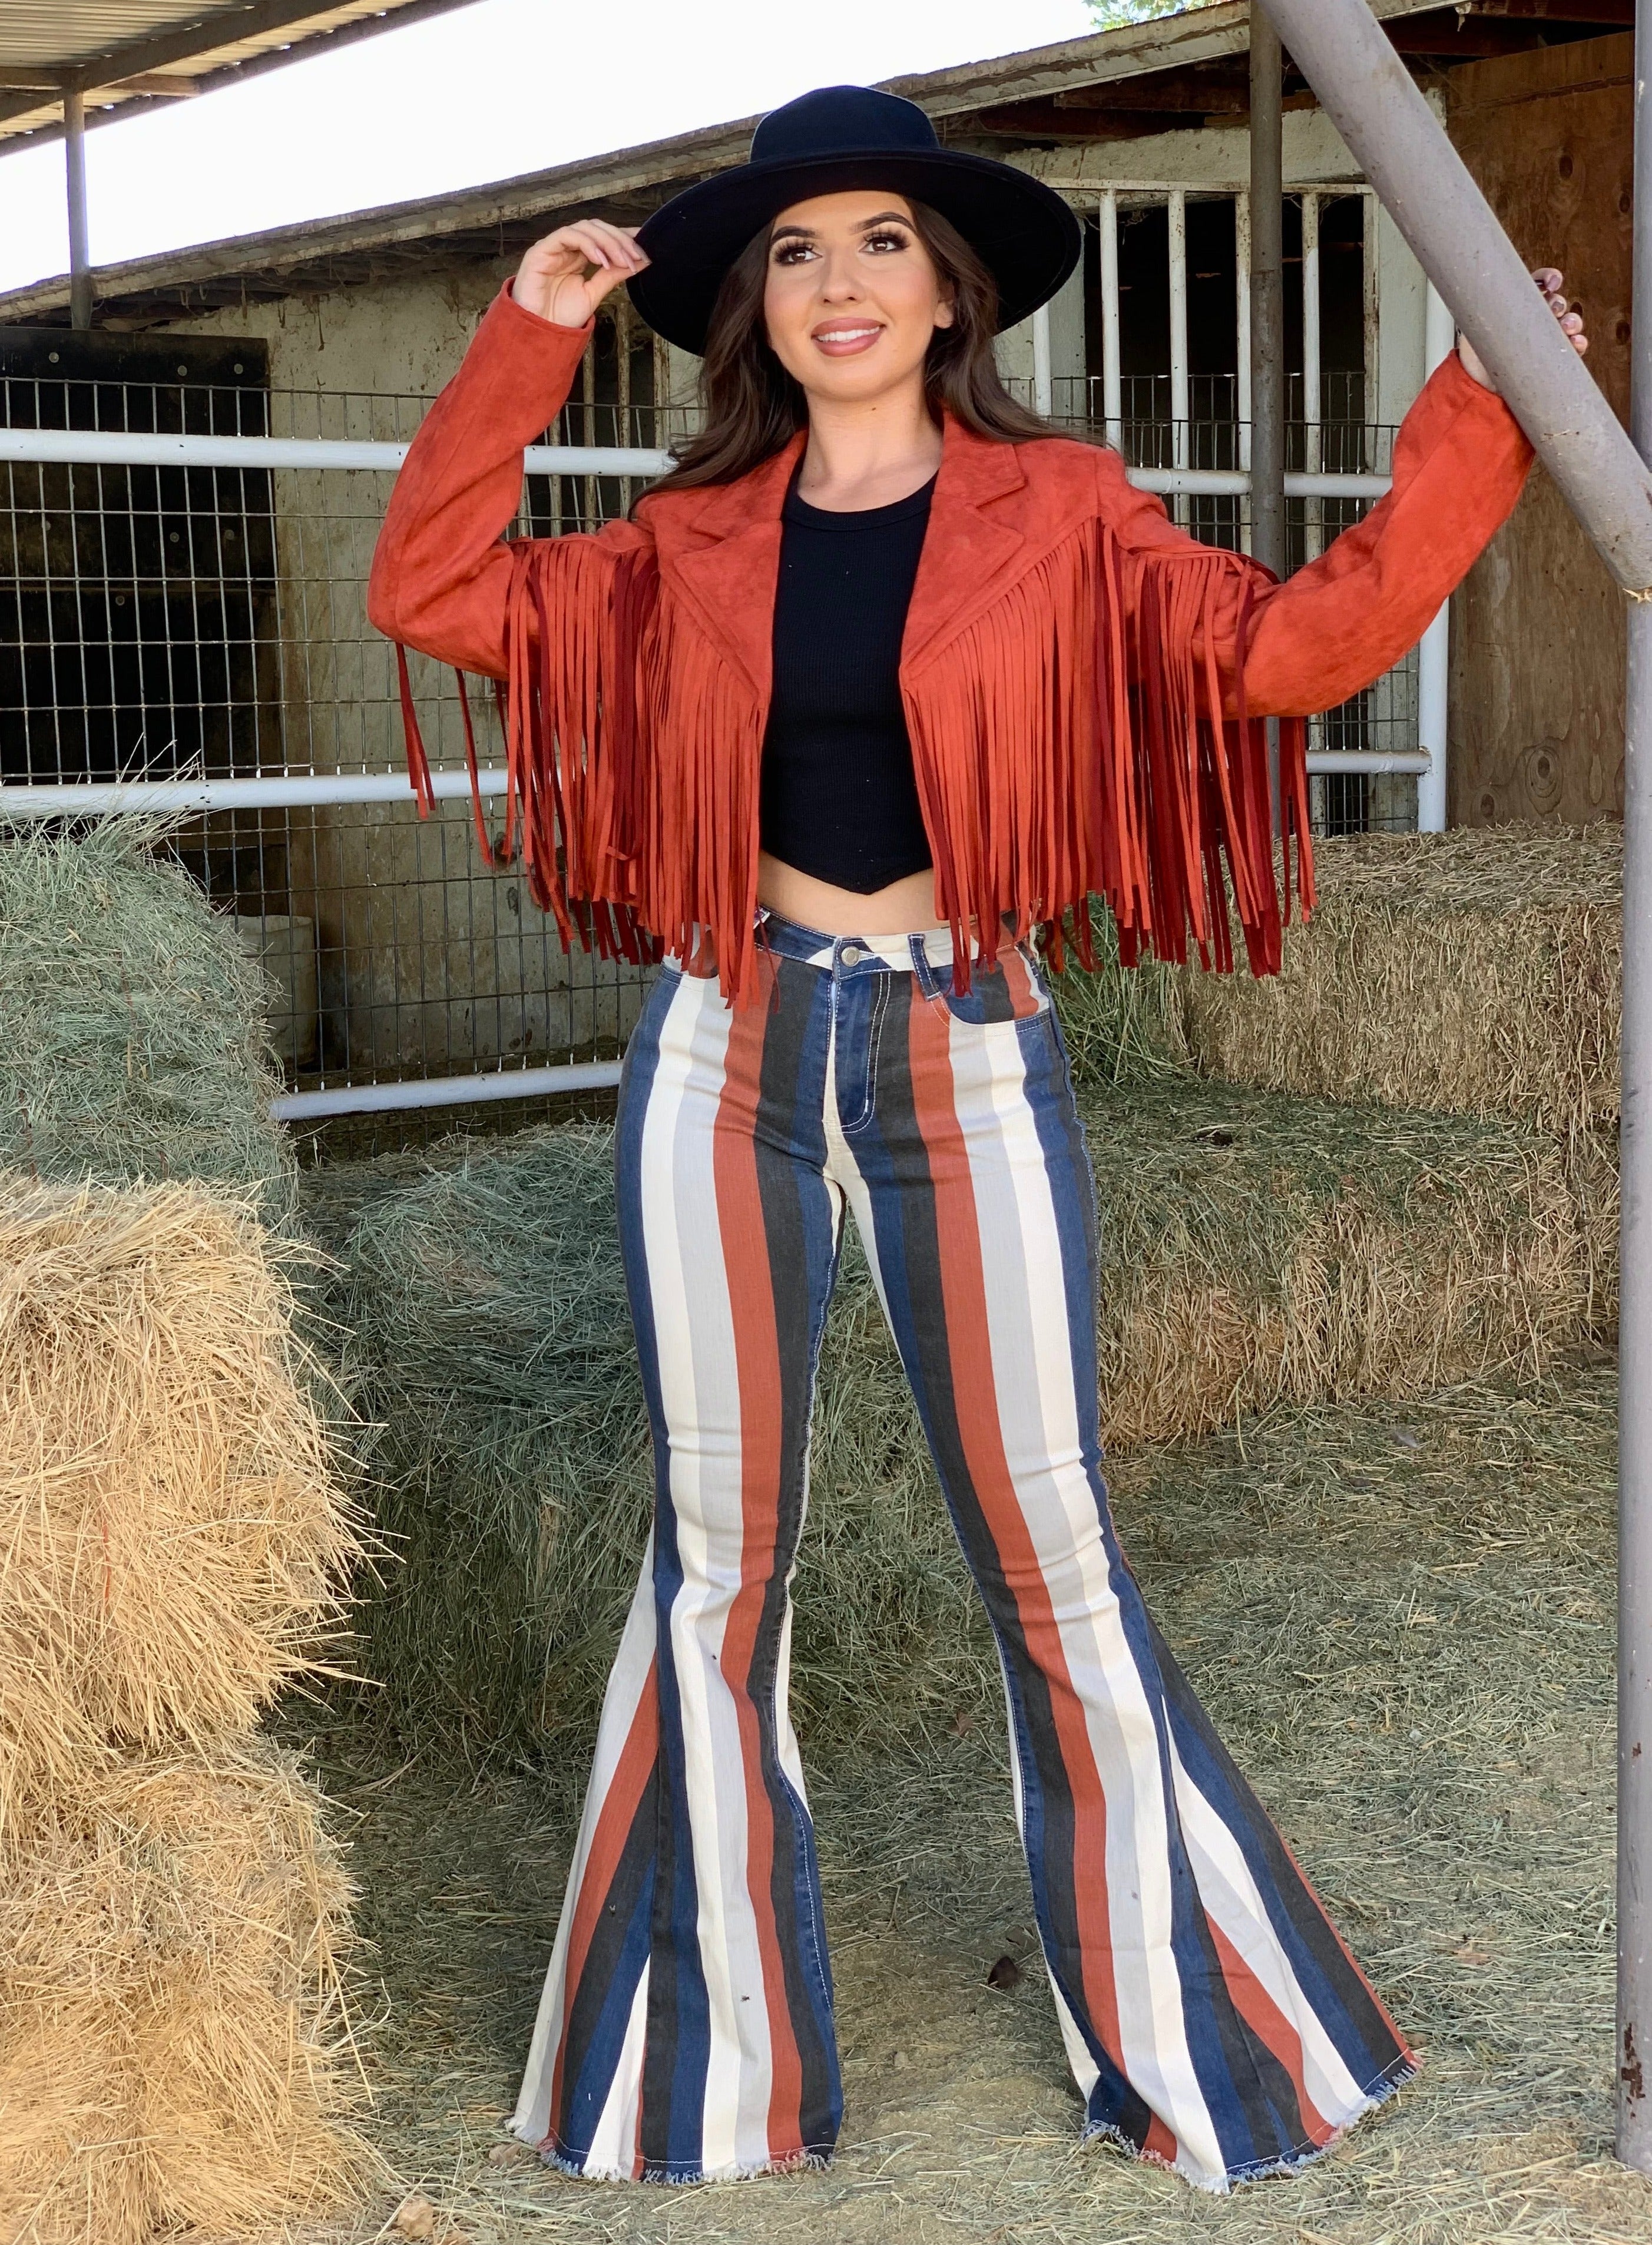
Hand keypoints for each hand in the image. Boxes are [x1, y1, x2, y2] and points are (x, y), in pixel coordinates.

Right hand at [513, 221, 647, 328]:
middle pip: (597, 228)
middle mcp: (566, 247)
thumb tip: (641, 261)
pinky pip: (567, 235)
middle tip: (636, 256)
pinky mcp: (541, 250)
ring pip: (584, 228)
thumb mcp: (594, 293)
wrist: (539, 333)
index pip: (603, 236)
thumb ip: (613, 275)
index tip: (644, 246)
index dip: (623, 237)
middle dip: (619, 240)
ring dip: (607, 241)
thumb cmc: (560, 316)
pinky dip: (588, 244)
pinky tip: (601, 260)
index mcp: (578, 255)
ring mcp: (554, 246)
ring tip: (622, 260)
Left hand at [1457, 266, 1588, 390]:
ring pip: (1569, 322)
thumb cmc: (1477, 352)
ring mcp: (1546, 336)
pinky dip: (1578, 343)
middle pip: (1557, 302)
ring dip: (1573, 321)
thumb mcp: (1476, 325)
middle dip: (1559, 303)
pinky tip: (1575, 343)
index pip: (1540, 281)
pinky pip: (1572, 347)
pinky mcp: (1553, 357)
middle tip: (1553, 311)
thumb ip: (1485, 307)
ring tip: (1566, 328)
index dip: (1550, 278)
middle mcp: (1536, 317)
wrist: (1480, 384)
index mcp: (1521, 302)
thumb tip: (1487, 292)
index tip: (1552, 284)